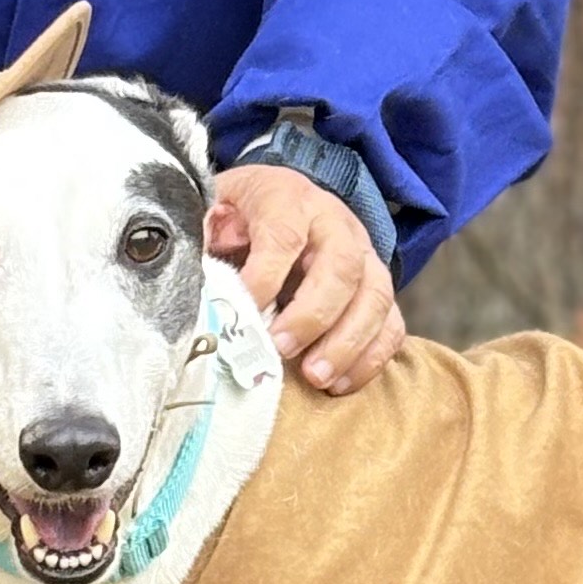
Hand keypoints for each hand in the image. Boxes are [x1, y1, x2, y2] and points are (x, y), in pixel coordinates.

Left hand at [207, 163, 405, 395]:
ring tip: (315, 378)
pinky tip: (340, 384)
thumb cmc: (242, 214)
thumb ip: (201, 235)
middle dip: (311, 314)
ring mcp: (365, 256)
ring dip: (347, 343)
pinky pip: (391, 323)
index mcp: (288, 199)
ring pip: (375, 296)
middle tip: (281, 349)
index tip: (243, 313)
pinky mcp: (377, 288)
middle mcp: (335, 224)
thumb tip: (191, 276)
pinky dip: (371, 357)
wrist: (283, 201)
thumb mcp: (214, 208)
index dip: (264, 276)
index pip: (283, 235)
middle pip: (341, 266)